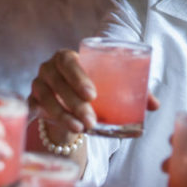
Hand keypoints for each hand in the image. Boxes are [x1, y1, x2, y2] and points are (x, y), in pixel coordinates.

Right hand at [29, 50, 159, 133]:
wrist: (66, 100)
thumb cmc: (91, 87)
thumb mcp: (108, 86)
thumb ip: (131, 91)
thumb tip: (155, 105)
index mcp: (67, 57)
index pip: (68, 61)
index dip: (78, 77)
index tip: (93, 95)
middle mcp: (49, 68)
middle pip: (57, 81)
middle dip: (74, 102)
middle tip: (92, 120)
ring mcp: (37, 83)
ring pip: (45, 97)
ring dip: (63, 114)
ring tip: (82, 129)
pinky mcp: (32, 101)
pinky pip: (34, 108)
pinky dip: (44, 117)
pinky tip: (55, 126)